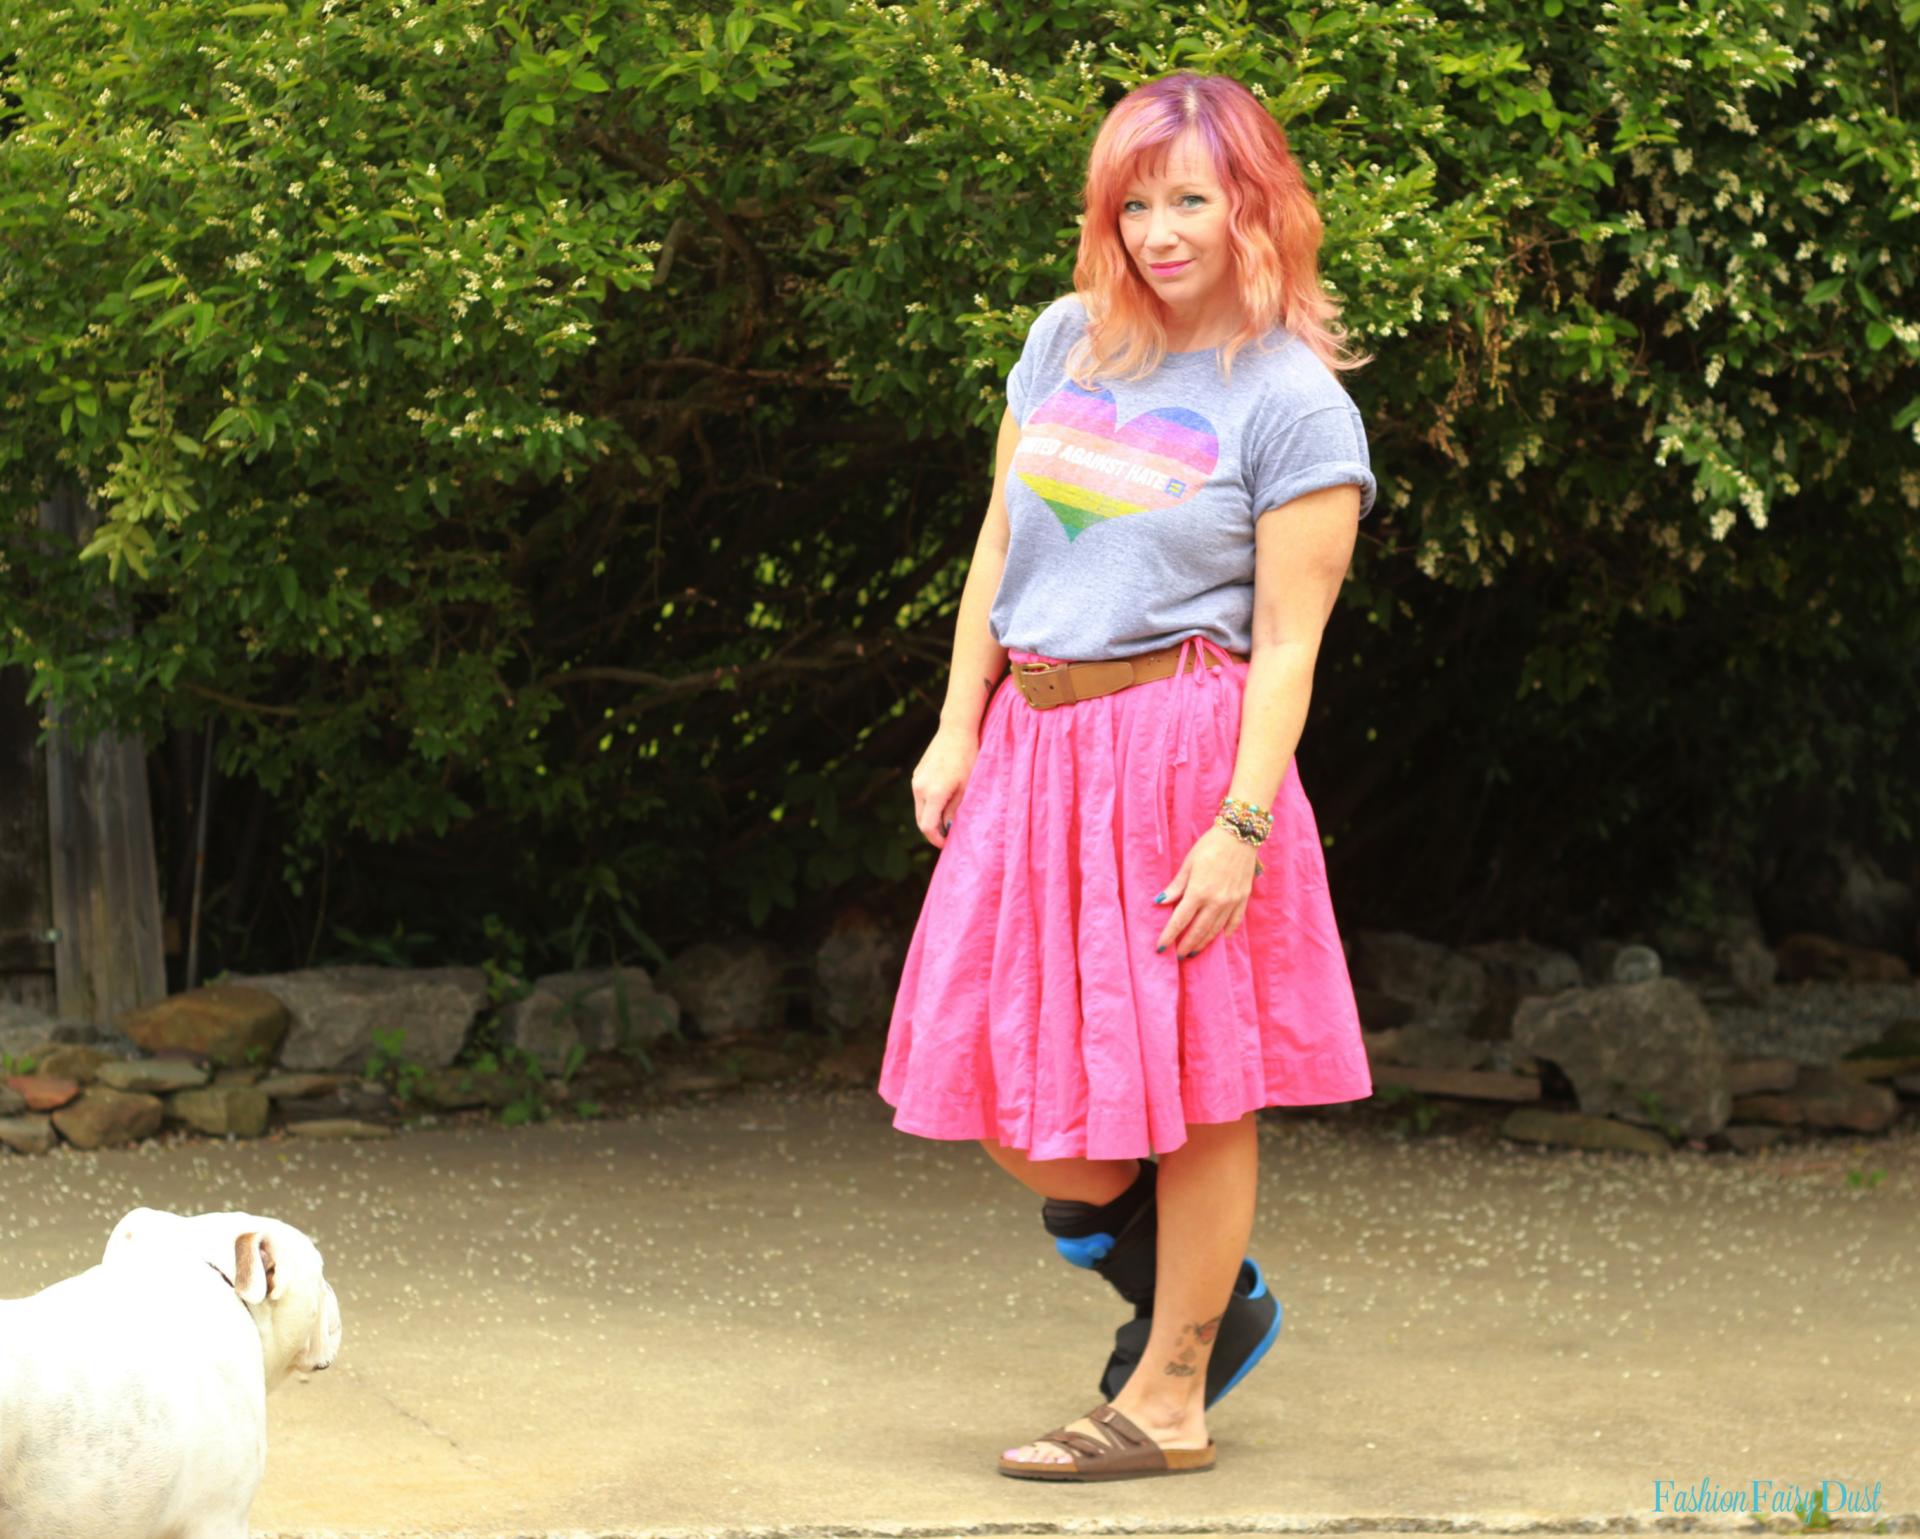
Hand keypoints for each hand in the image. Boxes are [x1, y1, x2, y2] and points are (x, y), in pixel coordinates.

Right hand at [909, 723, 980, 848]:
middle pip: (920, 821)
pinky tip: (943, 801)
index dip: (936, 839)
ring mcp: (916, 780)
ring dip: (931, 817)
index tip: (947, 843)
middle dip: (933, 831)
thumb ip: (955, 810)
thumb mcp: (967, 787)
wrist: (956, 730)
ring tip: (948, 819)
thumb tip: (948, 828)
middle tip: (948, 836)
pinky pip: (920, 797)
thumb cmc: (968, 757)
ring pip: (920, 809)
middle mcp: (920, 788)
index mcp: (934, 793)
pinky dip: (929, 805)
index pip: (928, 827)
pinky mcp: (917, 774)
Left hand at [1154, 823, 1261, 958]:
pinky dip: (1227, 932)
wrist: (1239, 835)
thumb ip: (1176, 886)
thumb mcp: (1188, 863)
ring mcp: (1232, 901)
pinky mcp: (1243, 898)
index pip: (1180, 921)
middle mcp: (1216, 901)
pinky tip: (1222, 938)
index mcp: (1198, 892)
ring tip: (1194, 952)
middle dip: (1186, 945)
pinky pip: (1235, 921)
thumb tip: (1160, 902)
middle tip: (1178, 955)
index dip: (1169, 936)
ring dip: (1204, 942)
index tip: (1161, 947)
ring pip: (1216, 930)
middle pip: (1198, 930)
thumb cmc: (1210, 846)